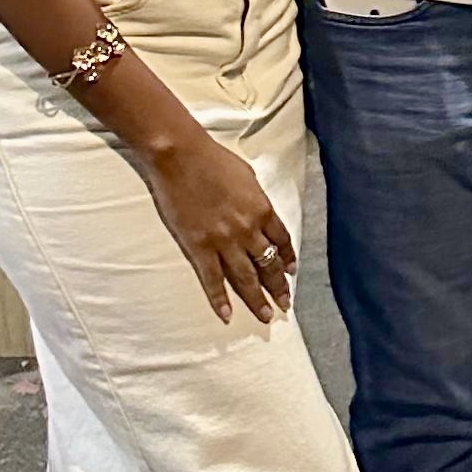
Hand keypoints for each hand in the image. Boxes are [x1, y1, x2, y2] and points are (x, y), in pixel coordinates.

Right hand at [142, 127, 297, 323]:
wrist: (181, 156)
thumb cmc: (213, 159)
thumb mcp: (247, 176)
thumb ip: (256, 199)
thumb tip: (259, 212)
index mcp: (262, 209)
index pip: (282, 241)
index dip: (287, 258)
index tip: (290, 272)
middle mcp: (248, 229)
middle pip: (268, 264)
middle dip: (278, 287)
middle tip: (284, 305)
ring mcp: (224, 240)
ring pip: (246, 277)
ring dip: (256, 298)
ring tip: (265, 315)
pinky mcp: (199, 246)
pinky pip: (213, 279)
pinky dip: (219, 299)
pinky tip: (226, 314)